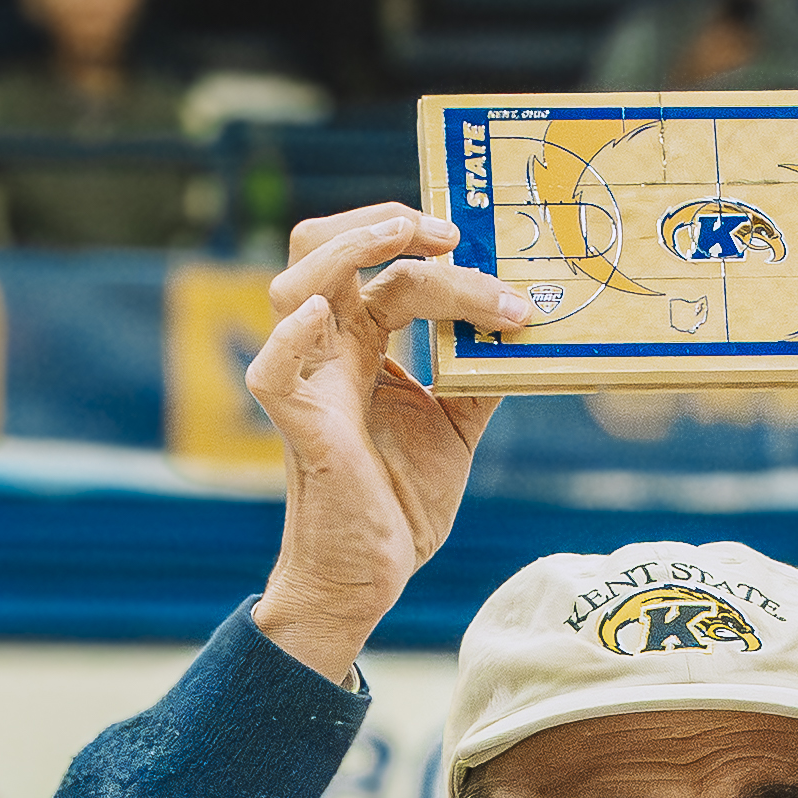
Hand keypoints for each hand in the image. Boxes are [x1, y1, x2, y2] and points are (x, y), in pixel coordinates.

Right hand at [243, 204, 514, 681]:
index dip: (420, 240)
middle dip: (379, 223)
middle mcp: (329, 351)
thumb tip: (525, 336)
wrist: (371, 575)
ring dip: (351, 249)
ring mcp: (310, 384)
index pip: (376, 262)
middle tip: (446, 234)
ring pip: (295, 284)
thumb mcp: (457, 426)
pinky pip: (271, 369)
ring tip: (411, 243)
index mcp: (362, 343)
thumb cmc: (400, 501)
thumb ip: (479, 377)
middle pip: (320, 246)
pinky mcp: (300, 427)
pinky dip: (291, 335)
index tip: (475, 243)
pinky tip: (323, 314)